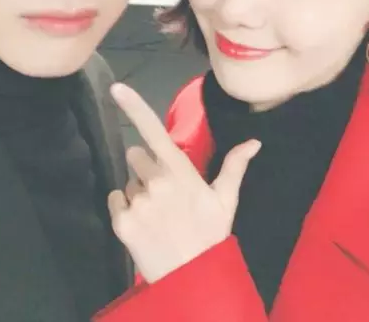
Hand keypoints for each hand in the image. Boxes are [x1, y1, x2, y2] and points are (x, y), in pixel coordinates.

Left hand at [107, 83, 260, 282]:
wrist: (193, 280)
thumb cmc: (210, 237)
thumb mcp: (226, 201)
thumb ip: (234, 167)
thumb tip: (254, 141)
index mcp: (179, 172)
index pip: (153, 131)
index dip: (134, 107)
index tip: (116, 88)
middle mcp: (155, 182)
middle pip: (136, 156)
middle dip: (146, 168)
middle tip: (164, 192)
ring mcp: (137, 203)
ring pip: (127, 182)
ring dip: (138, 192)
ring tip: (158, 214)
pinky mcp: (122, 223)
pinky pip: (115, 201)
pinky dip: (124, 210)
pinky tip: (144, 225)